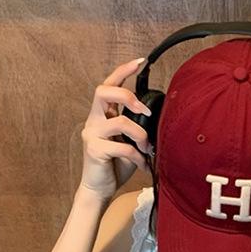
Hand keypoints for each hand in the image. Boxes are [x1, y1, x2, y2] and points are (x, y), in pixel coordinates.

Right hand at [79, 57, 153, 201]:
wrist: (99, 189)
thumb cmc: (115, 164)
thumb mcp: (129, 141)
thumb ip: (137, 127)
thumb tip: (158, 118)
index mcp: (102, 115)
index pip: (108, 85)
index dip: (122, 72)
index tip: (139, 62)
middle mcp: (93, 121)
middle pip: (103, 92)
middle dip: (126, 95)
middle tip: (142, 110)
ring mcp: (92, 135)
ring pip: (119, 122)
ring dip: (139, 134)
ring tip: (146, 147)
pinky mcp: (94, 151)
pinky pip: (122, 147)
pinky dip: (137, 156)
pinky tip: (143, 164)